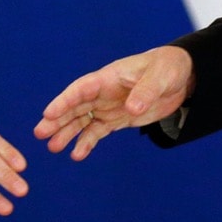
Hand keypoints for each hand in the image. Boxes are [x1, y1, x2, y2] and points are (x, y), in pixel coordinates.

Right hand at [34, 46, 194, 160]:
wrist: (181, 76)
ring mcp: (109, 106)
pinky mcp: (118, 118)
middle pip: (76, 106)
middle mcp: (104, 92)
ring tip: (53, 147)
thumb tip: (131, 108)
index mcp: (109, 77)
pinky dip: (87, 142)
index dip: (64, 101)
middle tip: (40, 134)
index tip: (48, 114)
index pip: (82, 89)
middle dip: (58, 119)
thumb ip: (145, 92)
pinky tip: (77, 154)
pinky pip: (98, 131)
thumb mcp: (160, 77)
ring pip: (82, 120)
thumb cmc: (168, 68)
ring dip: (67, 132)